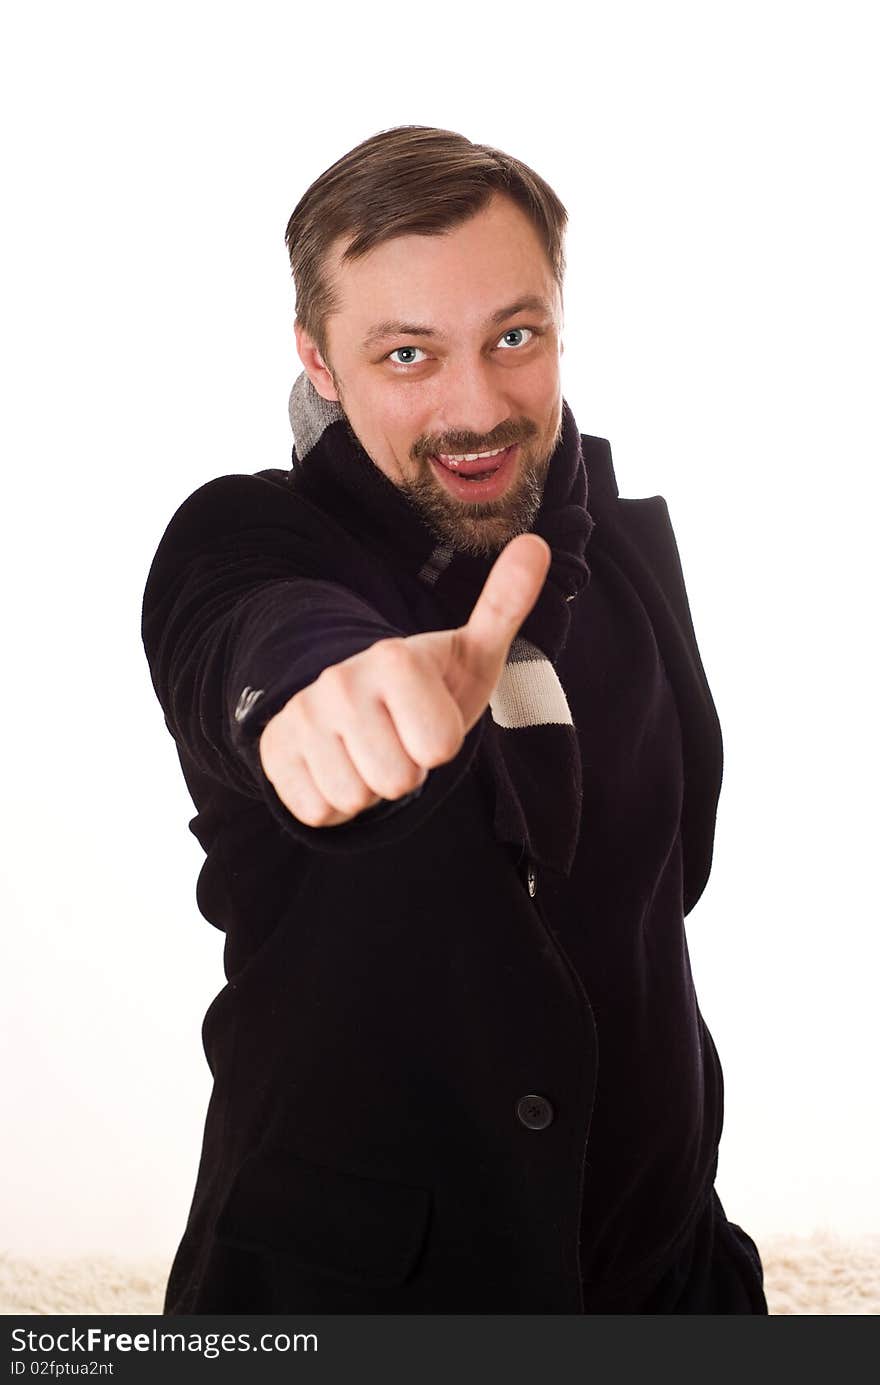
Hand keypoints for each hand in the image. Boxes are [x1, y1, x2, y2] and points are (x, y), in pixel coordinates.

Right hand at [258, 533, 550, 826]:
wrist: (352, 705)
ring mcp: (301, 718)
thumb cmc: (428, 687)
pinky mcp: (274, 754)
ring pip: (354, 798)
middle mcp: (339, 682)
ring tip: (368, 752)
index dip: (440, 744)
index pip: (439, 748)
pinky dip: (331, 802)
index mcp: (393, 657)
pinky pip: (318, 810)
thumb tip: (537, 543)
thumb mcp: (471, 654)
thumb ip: (505, 605)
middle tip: (397, 740)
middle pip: (397, 780)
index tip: (428, 719)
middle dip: (404, 771)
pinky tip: (336, 766)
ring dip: (368, 788)